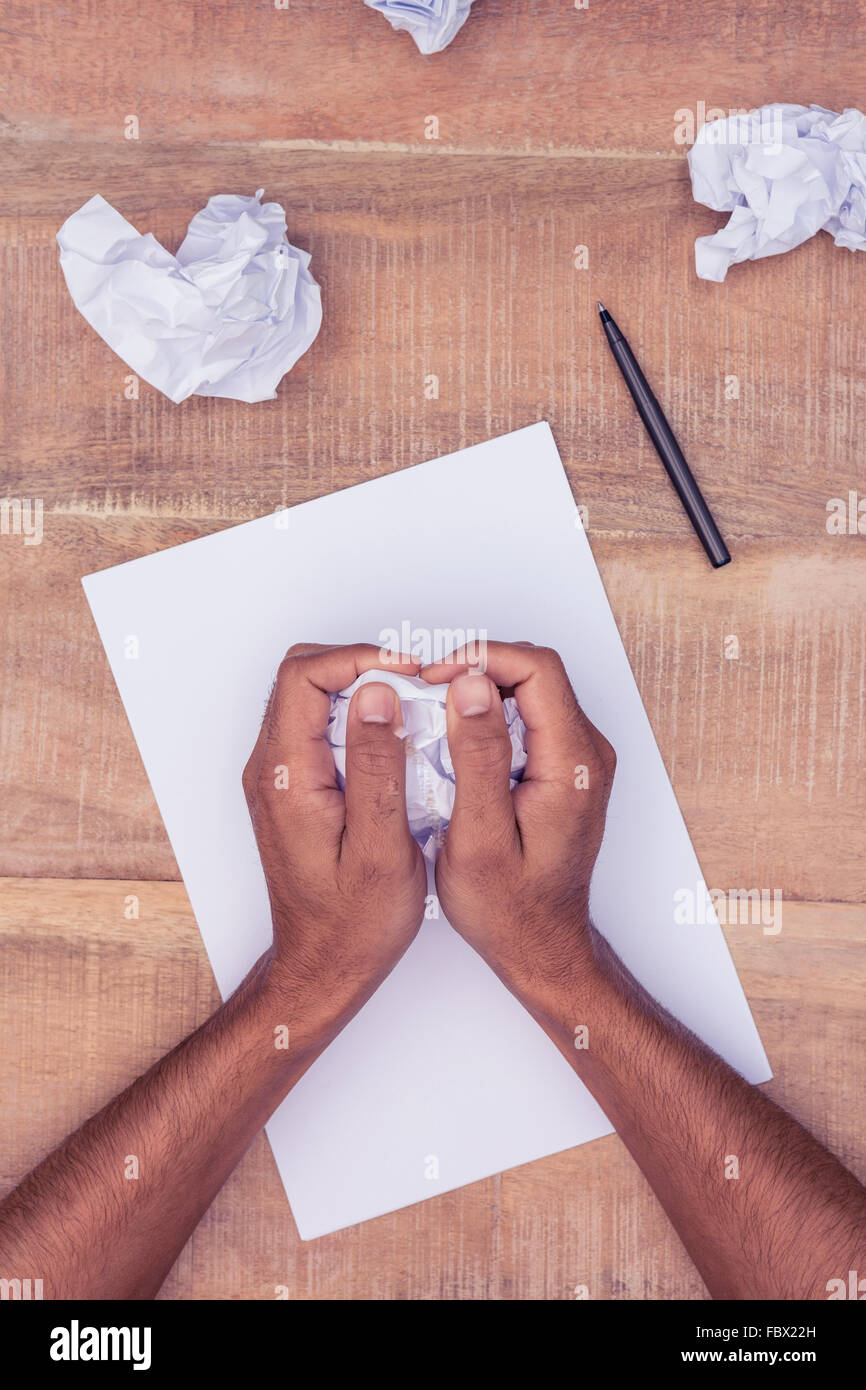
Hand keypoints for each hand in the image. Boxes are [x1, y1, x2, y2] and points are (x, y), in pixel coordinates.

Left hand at [243, 643, 427, 1043]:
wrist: (322, 969)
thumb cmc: (353, 925)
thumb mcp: (380, 847)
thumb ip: (377, 766)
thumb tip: (377, 694)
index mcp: (286, 777)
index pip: (305, 675)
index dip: (360, 658)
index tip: (409, 671)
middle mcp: (270, 769)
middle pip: (302, 676)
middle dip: (361, 664)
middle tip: (414, 681)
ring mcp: (277, 778)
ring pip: (310, 698)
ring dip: (360, 690)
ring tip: (413, 707)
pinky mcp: (292, 789)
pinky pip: (317, 727)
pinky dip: (356, 718)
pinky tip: (395, 741)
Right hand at [418, 642, 615, 1012]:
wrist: (542, 946)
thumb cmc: (509, 908)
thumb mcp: (479, 837)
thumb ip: (479, 757)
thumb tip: (471, 685)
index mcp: (571, 765)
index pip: (537, 669)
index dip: (480, 657)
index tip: (433, 676)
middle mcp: (586, 754)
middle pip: (536, 672)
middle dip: (476, 667)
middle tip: (426, 689)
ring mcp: (578, 760)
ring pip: (532, 690)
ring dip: (481, 689)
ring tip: (434, 711)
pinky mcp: (563, 769)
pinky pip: (530, 716)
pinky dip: (490, 713)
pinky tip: (456, 738)